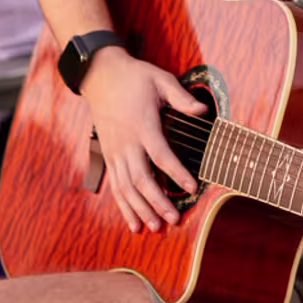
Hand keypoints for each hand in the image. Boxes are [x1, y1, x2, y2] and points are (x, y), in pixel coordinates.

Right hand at [80, 47, 206, 233]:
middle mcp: (126, 143)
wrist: (100, 75)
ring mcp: (114, 151)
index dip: (176, 172)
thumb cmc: (135, 77)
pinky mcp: (108, 156)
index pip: (160, 154)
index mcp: (142, 125)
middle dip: (157, 202)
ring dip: (140, 210)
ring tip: (155, 227)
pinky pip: (115, 186)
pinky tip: (134, 223)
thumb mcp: (161, 80)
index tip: (192, 187)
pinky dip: (124, 207)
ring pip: (125, 188)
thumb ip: (181, 98)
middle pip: (141, 179)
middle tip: (174, 220)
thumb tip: (203, 110)